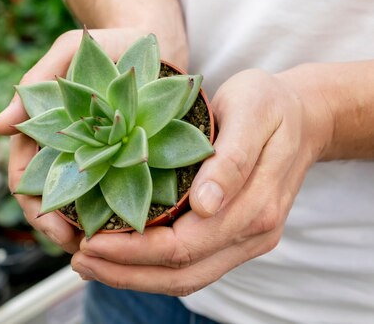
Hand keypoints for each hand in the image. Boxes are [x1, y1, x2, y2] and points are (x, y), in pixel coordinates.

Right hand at [0, 28, 182, 252]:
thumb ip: (34, 84)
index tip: (56, 230)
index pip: (27, 179)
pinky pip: (117, 193)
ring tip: (110, 251)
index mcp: (43, 131)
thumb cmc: (102, 45)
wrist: (150, 43)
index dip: (35, 208)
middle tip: (86, 252)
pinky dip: (118, 215)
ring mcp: (95, 156)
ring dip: (90, 230)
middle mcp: (65, 149)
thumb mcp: (67, 53)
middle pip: (53, 200)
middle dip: (62, 230)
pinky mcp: (124, 159)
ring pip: (84, 204)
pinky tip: (131, 230)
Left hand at [71, 67, 332, 294]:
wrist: (303, 115)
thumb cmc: (270, 103)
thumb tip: (205, 206)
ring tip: (88, 263)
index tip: (91, 240)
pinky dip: (150, 266)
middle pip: (181, 273)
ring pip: (184, 277)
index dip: (134, 250)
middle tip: (79, 259)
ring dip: (132, 276)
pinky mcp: (233, 236)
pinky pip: (190, 264)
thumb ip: (232, 159)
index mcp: (255, 206)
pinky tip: (119, 256)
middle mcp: (252, 233)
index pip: (184, 246)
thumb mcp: (253, 110)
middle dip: (124, 271)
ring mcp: (244, 240)